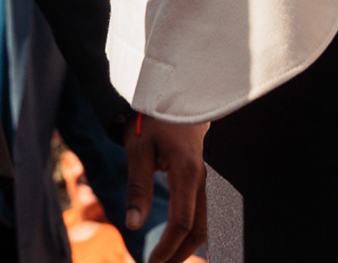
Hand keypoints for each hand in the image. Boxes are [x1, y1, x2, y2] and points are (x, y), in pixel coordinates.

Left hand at [124, 111, 206, 262]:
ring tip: (165, 260)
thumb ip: (138, 187)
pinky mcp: (198, 174)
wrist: (174, 91)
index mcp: (187, 171)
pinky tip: (175, 239)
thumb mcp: (139, 148)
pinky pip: (200, 210)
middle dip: (179, 255)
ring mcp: (203, 176)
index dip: (167, 248)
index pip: (182, 222)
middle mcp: (200, 177)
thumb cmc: (153, 117)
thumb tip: (133, 224)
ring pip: (204, 221)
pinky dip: (190, 231)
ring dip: (186, 246)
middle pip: (199, 228)